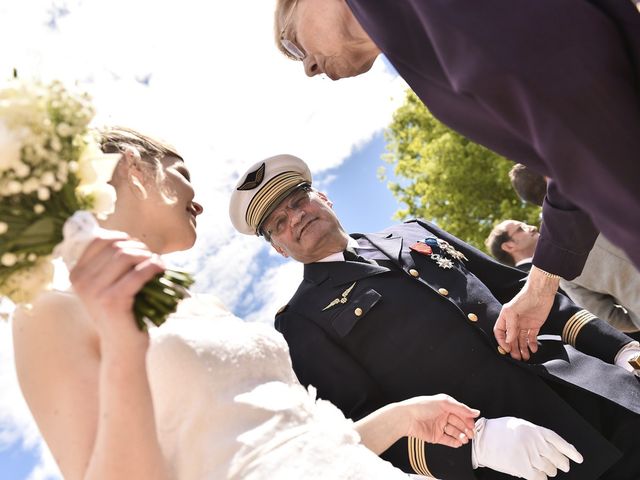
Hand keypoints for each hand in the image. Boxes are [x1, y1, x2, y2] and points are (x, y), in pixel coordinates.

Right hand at [70, 230, 164, 352]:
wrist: (122, 348)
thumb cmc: (121, 314)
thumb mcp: (108, 286)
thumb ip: (111, 263)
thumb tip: (127, 238)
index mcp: (77, 274)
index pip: (100, 239)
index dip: (124, 239)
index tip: (138, 250)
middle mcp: (81, 281)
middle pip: (116, 246)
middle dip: (140, 248)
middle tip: (152, 260)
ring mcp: (95, 291)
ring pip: (126, 255)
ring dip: (148, 256)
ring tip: (158, 266)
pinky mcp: (113, 300)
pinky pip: (139, 273)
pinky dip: (154, 267)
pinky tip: (162, 270)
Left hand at [402, 394, 479, 447]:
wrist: (407, 418)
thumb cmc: (421, 406)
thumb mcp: (444, 403)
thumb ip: (461, 408)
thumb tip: (475, 412)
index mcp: (445, 405)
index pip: (460, 412)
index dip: (467, 419)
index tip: (473, 424)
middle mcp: (442, 415)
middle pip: (458, 423)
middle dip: (466, 429)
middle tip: (471, 434)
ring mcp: (439, 426)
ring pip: (454, 432)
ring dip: (461, 436)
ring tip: (464, 439)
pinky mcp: (435, 436)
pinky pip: (447, 440)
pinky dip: (454, 442)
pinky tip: (459, 443)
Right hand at [472, 417, 582, 479]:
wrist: (481, 439)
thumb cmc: (499, 431)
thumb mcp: (519, 426)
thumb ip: (536, 434)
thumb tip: (554, 446)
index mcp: (534, 430)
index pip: (559, 441)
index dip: (570, 451)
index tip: (578, 458)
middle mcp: (534, 443)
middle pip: (557, 457)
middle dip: (561, 463)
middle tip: (561, 465)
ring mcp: (529, 456)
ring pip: (550, 469)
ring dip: (548, 470)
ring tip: (541, 466)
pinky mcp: (522, 468)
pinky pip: (540, 477)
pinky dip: (541, 477)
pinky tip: (537, 474)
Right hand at [494, 267, 558, 359]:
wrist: (541, 293)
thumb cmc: (524, 299)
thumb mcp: (513, 312)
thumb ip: (510, 327)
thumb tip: (509, 341)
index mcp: (505, 318)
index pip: (500, 332)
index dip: (502, 341)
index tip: (506, 349)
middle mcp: (514, 322)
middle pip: (511, 339)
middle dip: (513, 348)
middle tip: (516, 358)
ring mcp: (524, 324)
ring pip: (521, 340)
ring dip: (523, 349)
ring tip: (525, 357)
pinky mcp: (535, 325)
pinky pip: (532, 337)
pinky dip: (532, 344)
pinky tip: (533, 350)